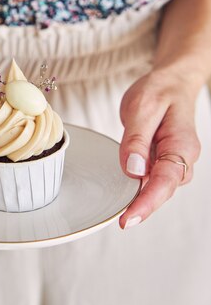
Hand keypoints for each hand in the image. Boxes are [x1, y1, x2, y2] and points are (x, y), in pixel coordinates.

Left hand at [118, 69, 200, 228]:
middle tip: (122, 223)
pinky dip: (140, 188)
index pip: (165, 180)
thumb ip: (136, 139)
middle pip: (163, 190)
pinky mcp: (162, 160)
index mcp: (182, 145)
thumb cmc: (160, 90)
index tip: (129, 219)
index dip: (147, 202)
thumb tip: (133, 170)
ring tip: (122, 213)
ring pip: (158, 187)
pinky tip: (125, 194)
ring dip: (142, 200)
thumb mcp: (142, 107)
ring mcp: (174, 160)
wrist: (173, 81)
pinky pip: (152, 178)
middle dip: (144, 207)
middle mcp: (182, 158)